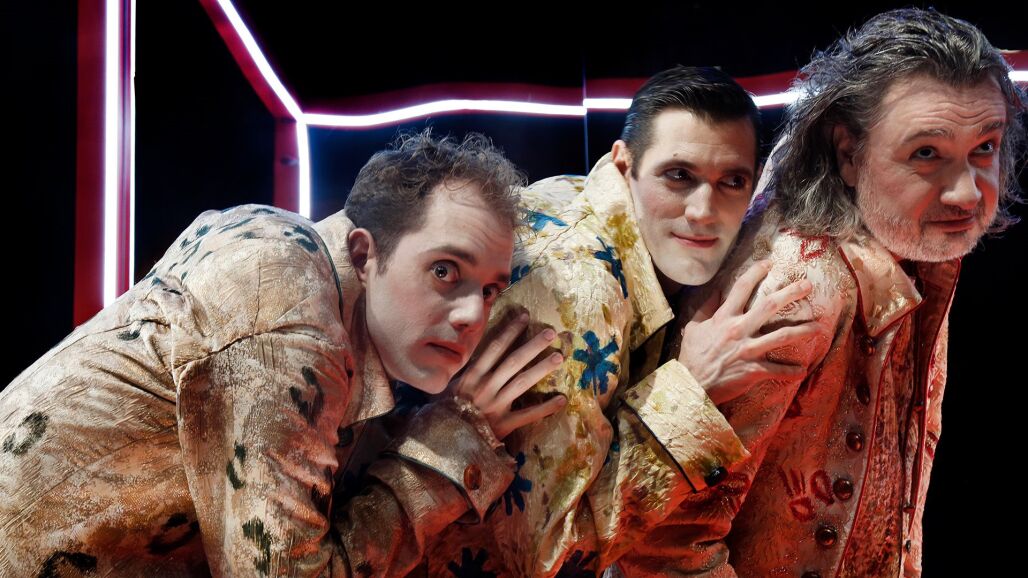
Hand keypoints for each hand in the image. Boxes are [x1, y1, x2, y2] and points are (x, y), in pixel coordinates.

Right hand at [451, 313, 566, 438]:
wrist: (444, 441)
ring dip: (541, 369)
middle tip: (551, 332)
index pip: (495, 347)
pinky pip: (528, 415)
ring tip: (558, 357)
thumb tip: (473, 352)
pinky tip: (562, 399)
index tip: (525, 316)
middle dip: (532, 345)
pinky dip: (545, 408)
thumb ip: (465, 372)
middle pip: (513, 361)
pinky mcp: (504, 425)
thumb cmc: (446, 411)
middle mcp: (485, 386)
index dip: (511, 330)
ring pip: (522, 382)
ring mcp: (496, 405)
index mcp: (472, 375)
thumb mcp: (449, 386)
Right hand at [678, 260, 816, 405]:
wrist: (691, 384)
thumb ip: (705, 310)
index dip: (756, 272)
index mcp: (724, 318)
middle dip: (791, 292)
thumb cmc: (692, 355)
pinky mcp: (753, 370)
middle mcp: (738, 329)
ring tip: (818, 327)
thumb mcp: (694, 328)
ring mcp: (748, 350)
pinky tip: (803, 370)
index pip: (741, 288)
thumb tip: (715, 292)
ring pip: (781, 336)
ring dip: (802, 331)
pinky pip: (777, 370)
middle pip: (769, 306)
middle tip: (808, 284)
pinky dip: (791, 371)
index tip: (769, 263)